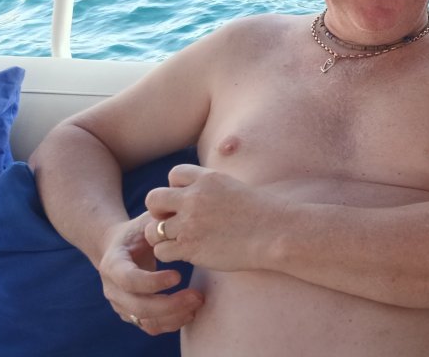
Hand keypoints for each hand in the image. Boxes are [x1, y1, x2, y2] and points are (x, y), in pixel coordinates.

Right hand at [98, 211, 203, 334]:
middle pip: (138, 306)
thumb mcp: (147, 220)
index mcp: (113, 263)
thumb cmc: (139, 229)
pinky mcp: (131, 313)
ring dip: (173, 316)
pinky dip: (170, 323)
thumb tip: (180, 212)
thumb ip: (160, 219)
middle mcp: (112, 288)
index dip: (153, 282)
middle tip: (197, 295)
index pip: (129, 279)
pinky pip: (150, 326)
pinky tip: (190, 311)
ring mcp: (120, 304)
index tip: (178, 275)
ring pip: (145, 320)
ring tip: (198, 301)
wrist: (118, 246)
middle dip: (170, 304)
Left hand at [144, 164, 287, 271]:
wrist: (275, 233)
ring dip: (163, 236)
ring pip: (152, 229)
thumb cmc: (262, 213)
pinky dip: (170, 254)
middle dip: (159, 211)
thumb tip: (195, 192)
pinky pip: (162, 251)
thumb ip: (210, 188)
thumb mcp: (234, 187)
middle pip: (153, 199)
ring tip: (181, 240)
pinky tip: (187, 253)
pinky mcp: (190, 248)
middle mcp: (194, 197)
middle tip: (174, 222)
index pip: (174, 175)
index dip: (177, 188)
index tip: (189, 201)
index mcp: (207, 178)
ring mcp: (190, 223)